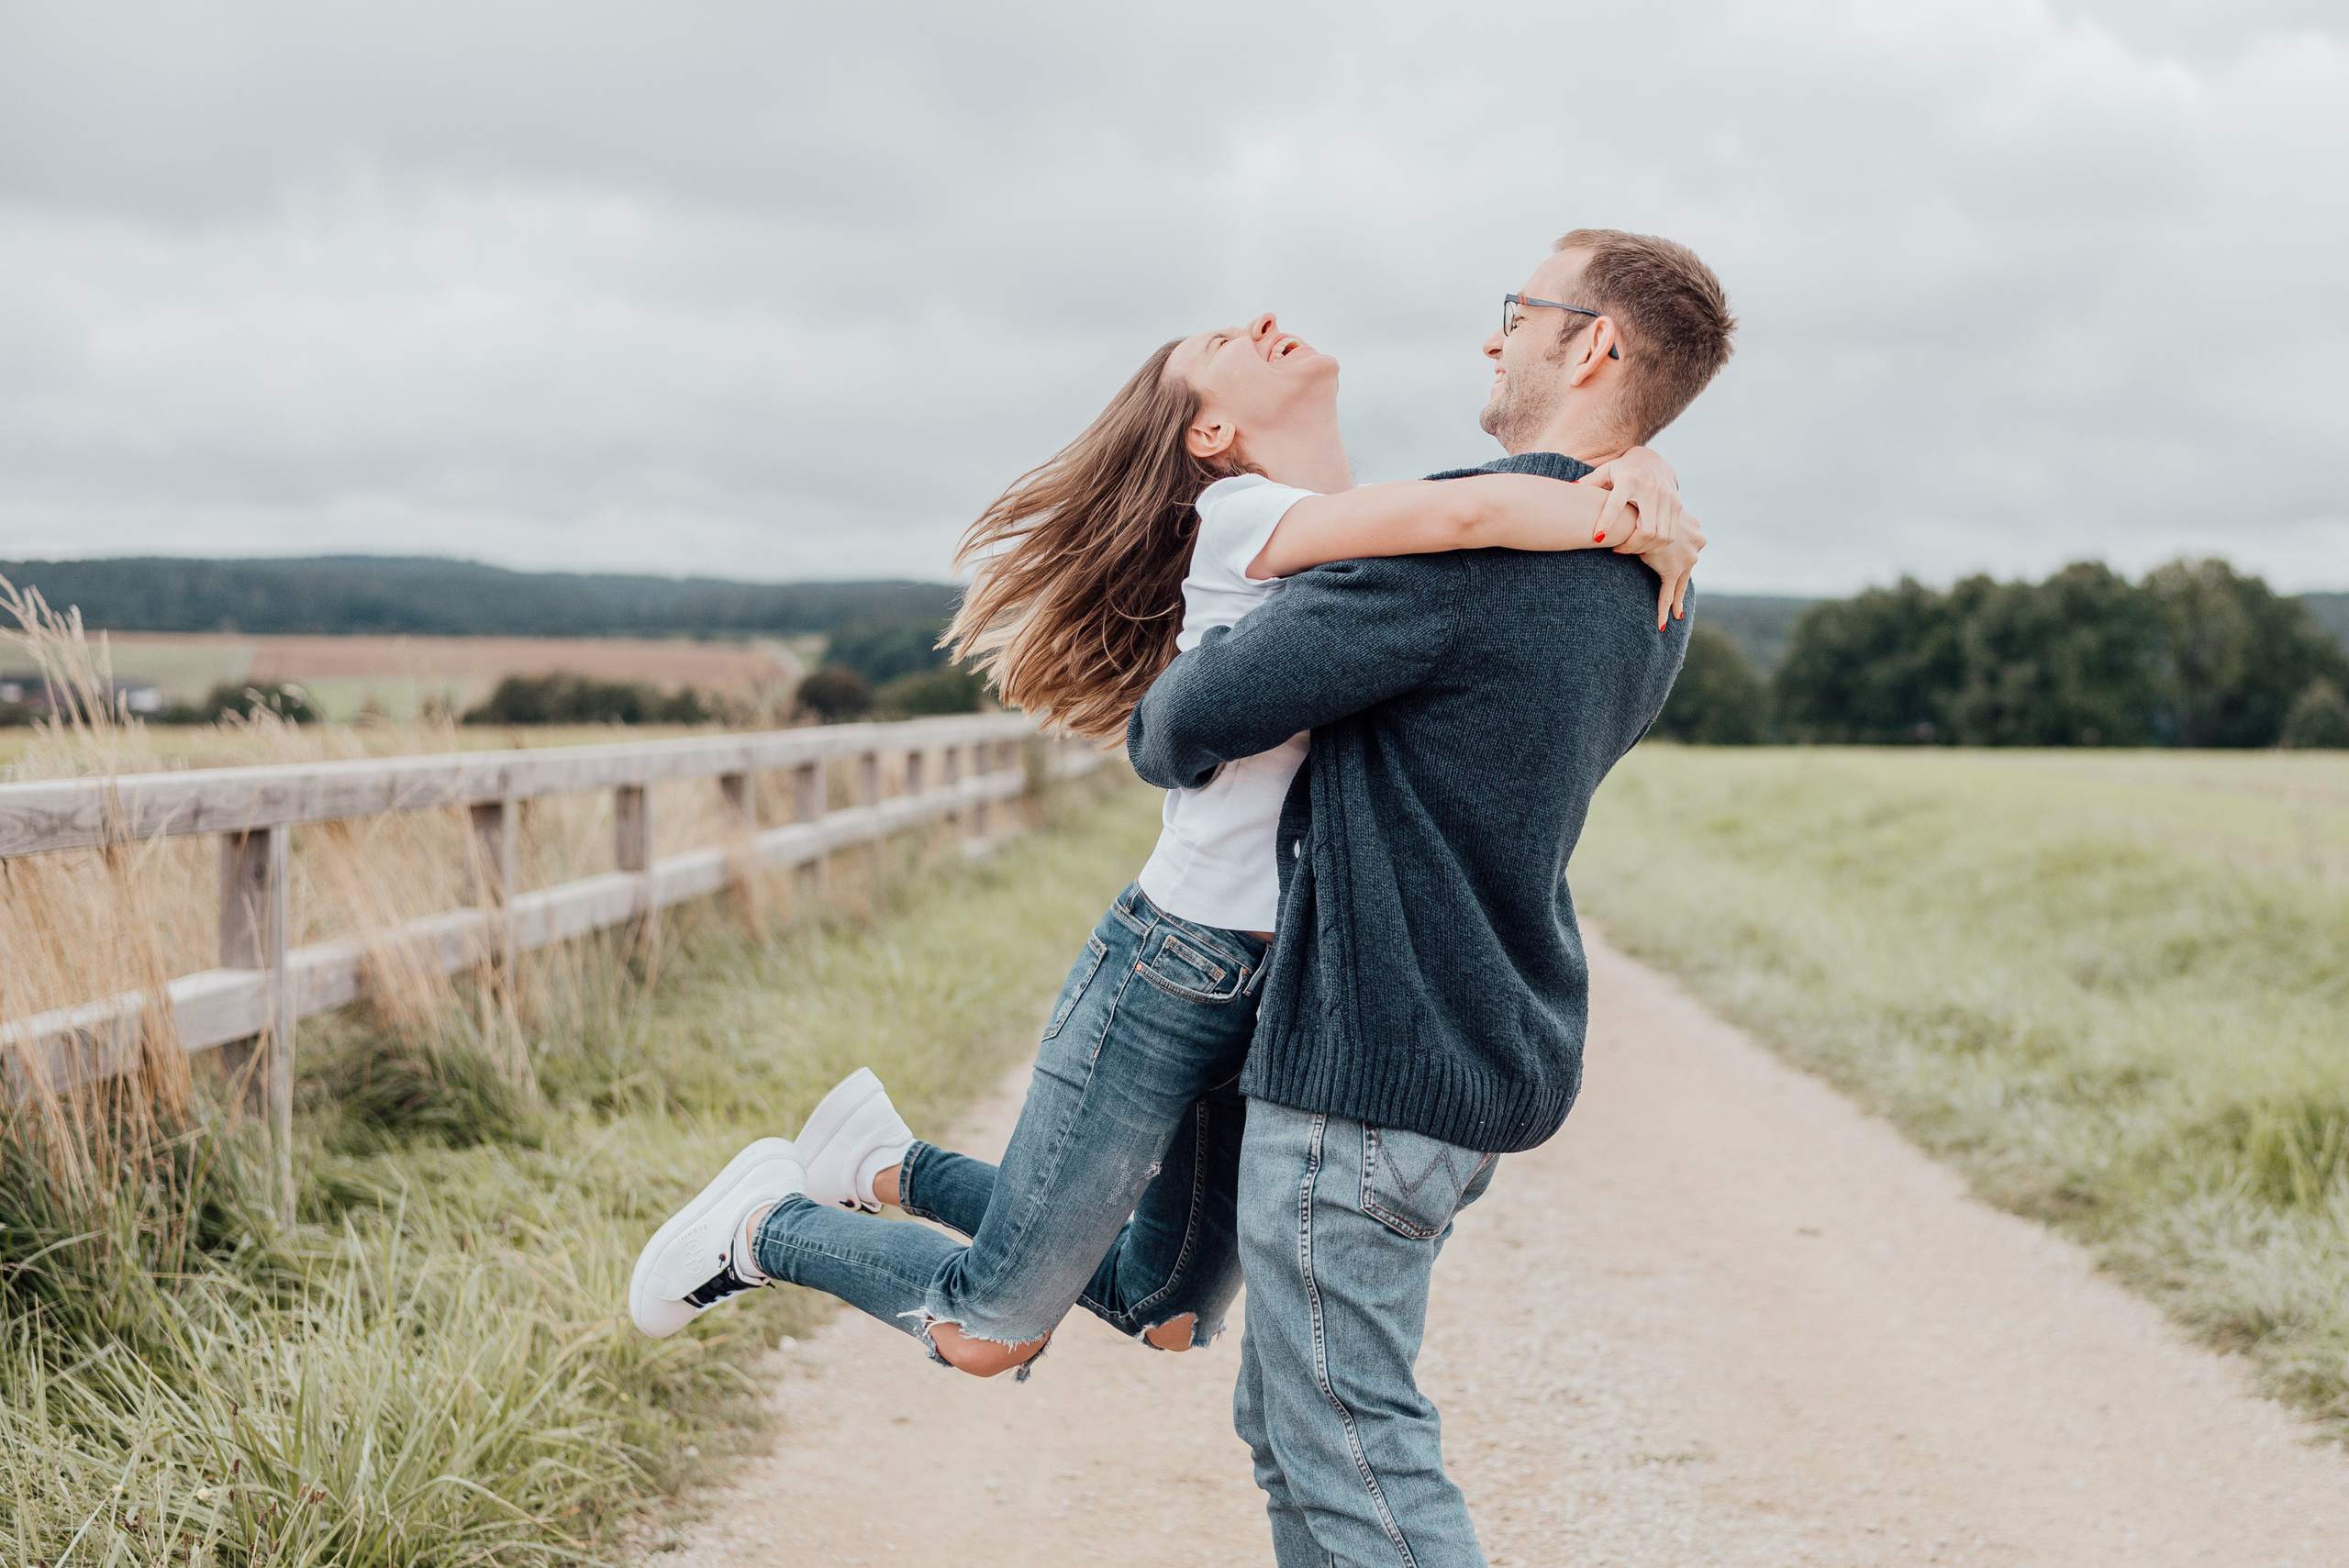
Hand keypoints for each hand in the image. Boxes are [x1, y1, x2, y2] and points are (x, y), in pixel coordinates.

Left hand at [1584, 447, 1681, 553]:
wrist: (1653, 459)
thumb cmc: (1622, 469)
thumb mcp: (1605, 471)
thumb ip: (1589, 482)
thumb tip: (1570, 489)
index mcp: (1628, 479)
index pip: (1616, 505)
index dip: (1607, 524)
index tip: (1597, 539)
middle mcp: (1650, 488)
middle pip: (1645, 529)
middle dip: (1630, 546)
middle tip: (1617, 550)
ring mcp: (1667, 497)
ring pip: (1660, 535)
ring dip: (1643, 548)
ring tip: (1629, 549)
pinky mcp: (1677, 504)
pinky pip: (1670, 534)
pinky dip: (1657, 546)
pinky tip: (1644, 546)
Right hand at [1639, 511, 1704, 629]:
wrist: (1635, 511)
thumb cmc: (1639, 504)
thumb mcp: (1653, 505)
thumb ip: (1656, 511)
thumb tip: (1644, 507)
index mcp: (1693, 525)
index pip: (1689, 544)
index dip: (1685, 555)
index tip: (1684, 562)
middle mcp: (1696, 542)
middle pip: (1689, 566)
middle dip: (1684, 578)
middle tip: (1681, 594)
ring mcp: (1686, 558)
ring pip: (1681, 583)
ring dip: (1677, 600)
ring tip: (1675, 613)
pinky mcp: (1671, 570)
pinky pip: (1667, 593)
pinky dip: (1664, 608)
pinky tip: (1662, 622)